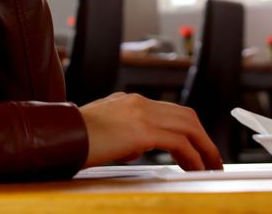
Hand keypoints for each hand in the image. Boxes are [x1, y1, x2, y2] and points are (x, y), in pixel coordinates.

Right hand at [79, 92, 223, 170]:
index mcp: (128, 101)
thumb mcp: (102, 130)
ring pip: (188, 126)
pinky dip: (193, 157)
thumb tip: (136, 147)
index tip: (195, 146)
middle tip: (211, 157)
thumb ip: (123, 134)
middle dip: (203, 137)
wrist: (60, 137)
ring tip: (210, 166)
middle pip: (185, 115)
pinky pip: (180, 143)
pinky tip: (195, 169)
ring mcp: (141, 114)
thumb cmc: (74, 138)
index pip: (168, 111)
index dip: (187, 129)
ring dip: (204, 148)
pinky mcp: (142, 131)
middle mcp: (138, 103)